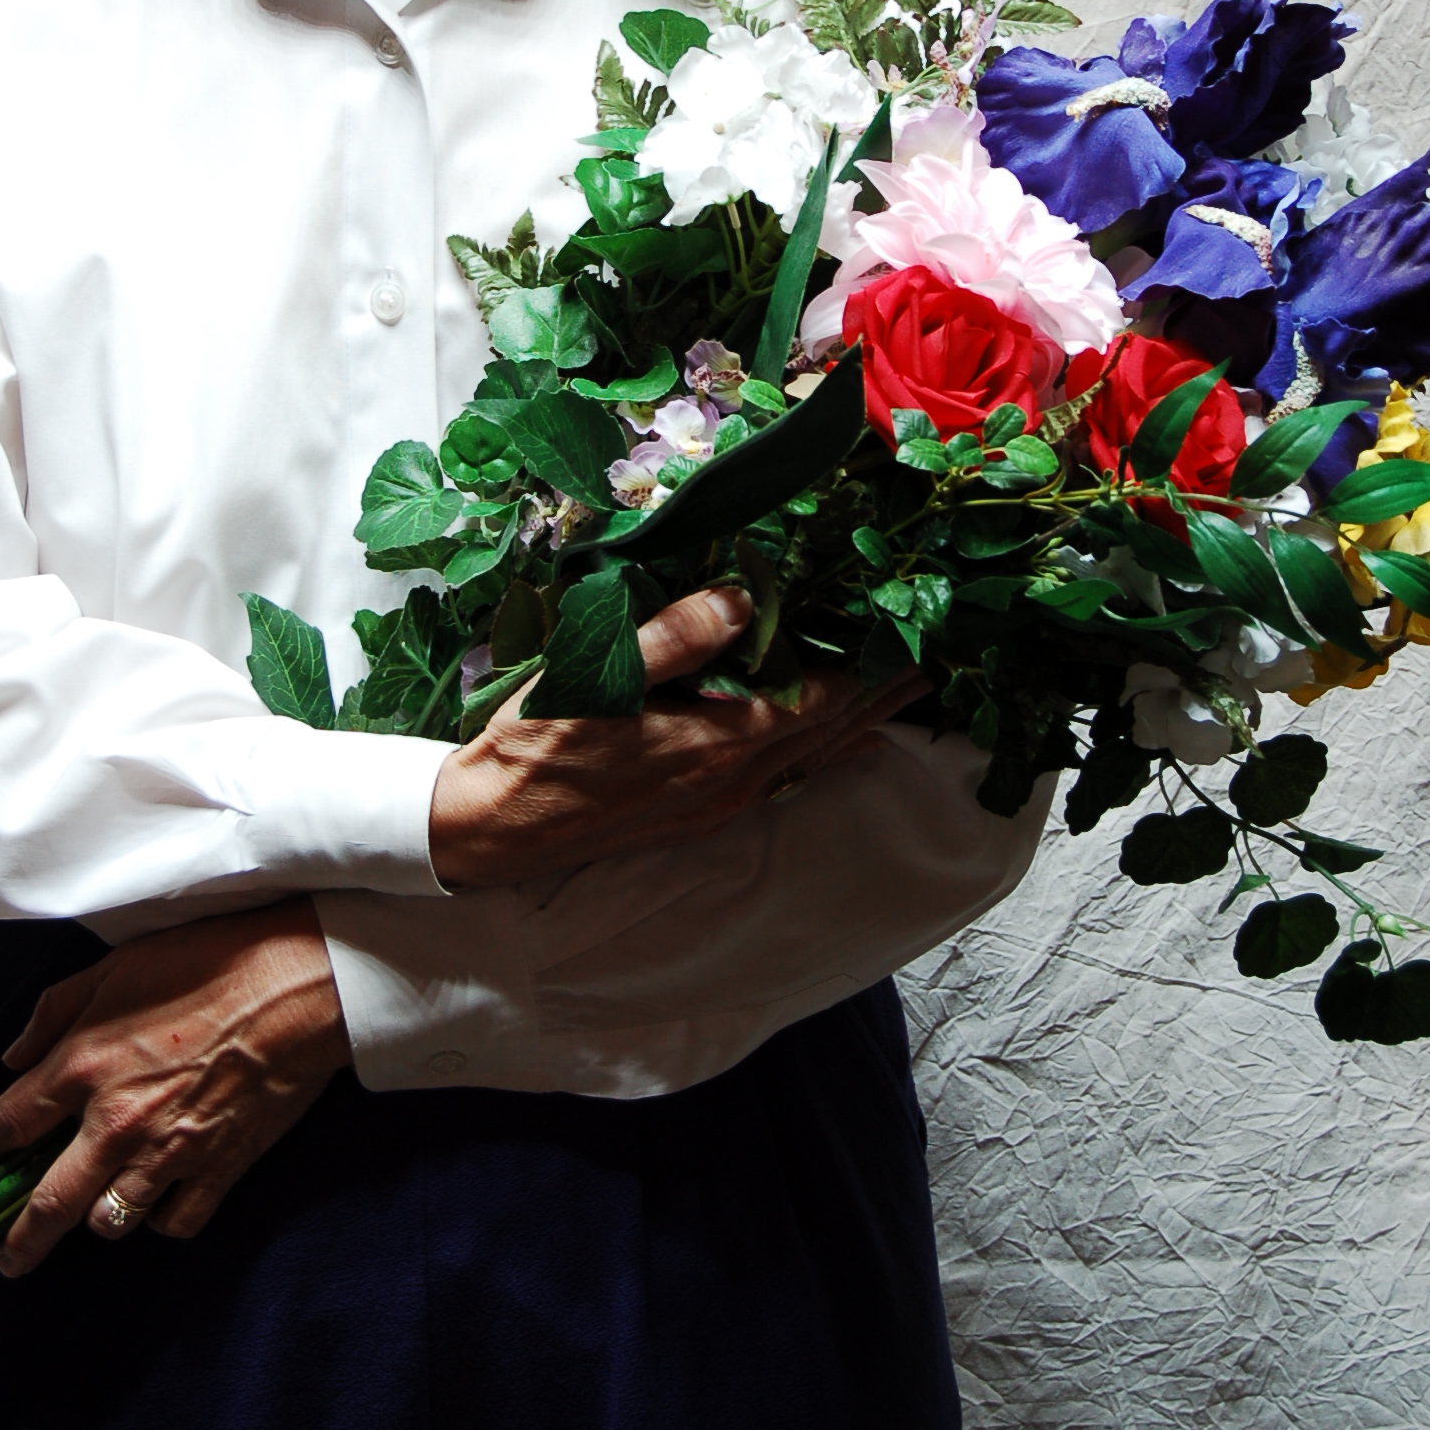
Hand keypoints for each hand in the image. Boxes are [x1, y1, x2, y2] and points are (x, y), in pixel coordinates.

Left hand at [0, 897, 350, 1275]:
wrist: (294, 987)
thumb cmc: (207, 963)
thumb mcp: (114, 967)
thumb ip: (53, 1012)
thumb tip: (14, 1057)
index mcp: (82, 1066)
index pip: (8, 1125)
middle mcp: (115, 1122)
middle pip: (47, 1204)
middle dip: (19, 1240)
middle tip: (6, 1259)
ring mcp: (167, 1153)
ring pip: (109, 1222)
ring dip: (96, 1220)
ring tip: (94, 1214)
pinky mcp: (217, 1168)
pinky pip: (175, 1222)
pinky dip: (163, 1218)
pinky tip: (160, 1201)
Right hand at [430, 584, 921, 891]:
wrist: (491, 831)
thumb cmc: (537, 746)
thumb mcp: (596, 677)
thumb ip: (674, 638)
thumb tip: (742, 599)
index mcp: (713, 743)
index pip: (817, 702)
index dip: (870, 671)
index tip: (914, 637)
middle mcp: (730, 780)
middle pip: (829, 732)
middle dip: (884, 696)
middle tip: (937, 660)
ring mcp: (717, 802)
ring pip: (811, 757)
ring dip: (861, 723)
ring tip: (905, 693)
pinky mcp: (699, 813)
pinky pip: (785, 776)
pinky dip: (824, 750)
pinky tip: (842, 743)